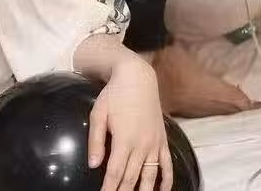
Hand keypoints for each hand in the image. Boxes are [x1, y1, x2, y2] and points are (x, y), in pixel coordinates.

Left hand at [88, 59, 170, 190]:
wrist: (138, 79)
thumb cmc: (114, 95)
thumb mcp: (98, 113)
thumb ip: (96, 140)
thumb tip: (93, 164)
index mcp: (123, 139)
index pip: (115, 172)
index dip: (109, 187)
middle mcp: (141, 145)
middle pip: (131, 177)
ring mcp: (155, 144)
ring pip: (150, 176)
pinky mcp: (163, 141)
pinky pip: (167, 166)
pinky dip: (166, 181)